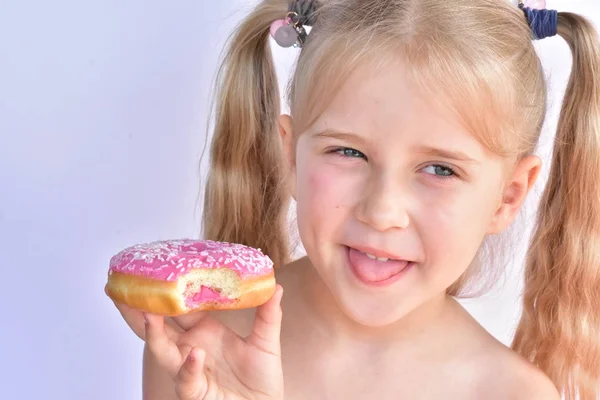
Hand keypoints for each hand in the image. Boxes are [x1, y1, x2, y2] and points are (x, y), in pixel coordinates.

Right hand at [113, 285, 283, 399]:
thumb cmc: (261, 377)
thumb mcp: (266, 341)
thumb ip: (268, 314)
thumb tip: (275, 286)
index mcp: (203, 328)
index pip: (178, 306)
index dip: (165, 290)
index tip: (151, 270)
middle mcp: (190, 345)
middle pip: (157, 325)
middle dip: (138, 308)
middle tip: (122, 289)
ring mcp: (188, 367)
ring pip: (161, 349)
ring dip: (153, 333)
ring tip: (149, 314)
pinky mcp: (194, 390)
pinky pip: (186, 378)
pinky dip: (188, 367)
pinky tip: (195, 354)